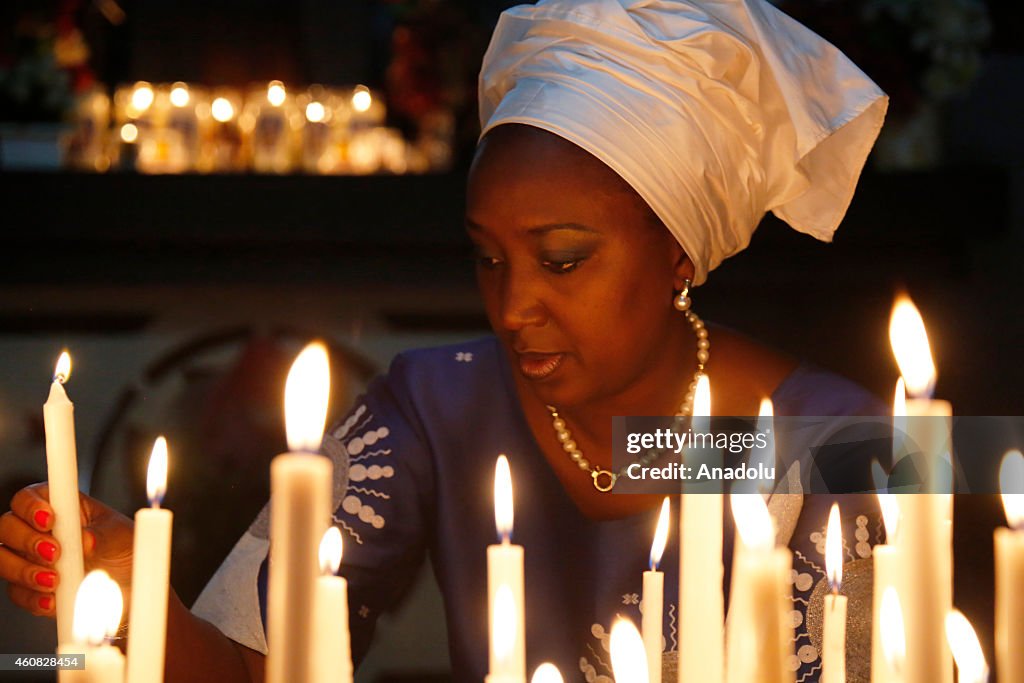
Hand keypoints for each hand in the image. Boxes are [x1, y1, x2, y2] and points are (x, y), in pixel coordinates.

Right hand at [0, 483, 133, 617]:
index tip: (49, 520)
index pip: (29, 497)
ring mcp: (30, 559)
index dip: (31, 506)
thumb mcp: (120, 536)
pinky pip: (17, 593)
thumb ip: (101, 536)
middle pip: (7, 527)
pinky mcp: (31, 588)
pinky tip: (53, 600)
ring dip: (24, 571)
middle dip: (27, 541)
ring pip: (3, 560)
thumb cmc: (124, 549)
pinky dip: (33, 598)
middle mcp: (38, 531)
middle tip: (55, 553)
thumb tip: (85, 540)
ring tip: (54, 580)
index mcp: (60, 507)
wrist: (132, 585)